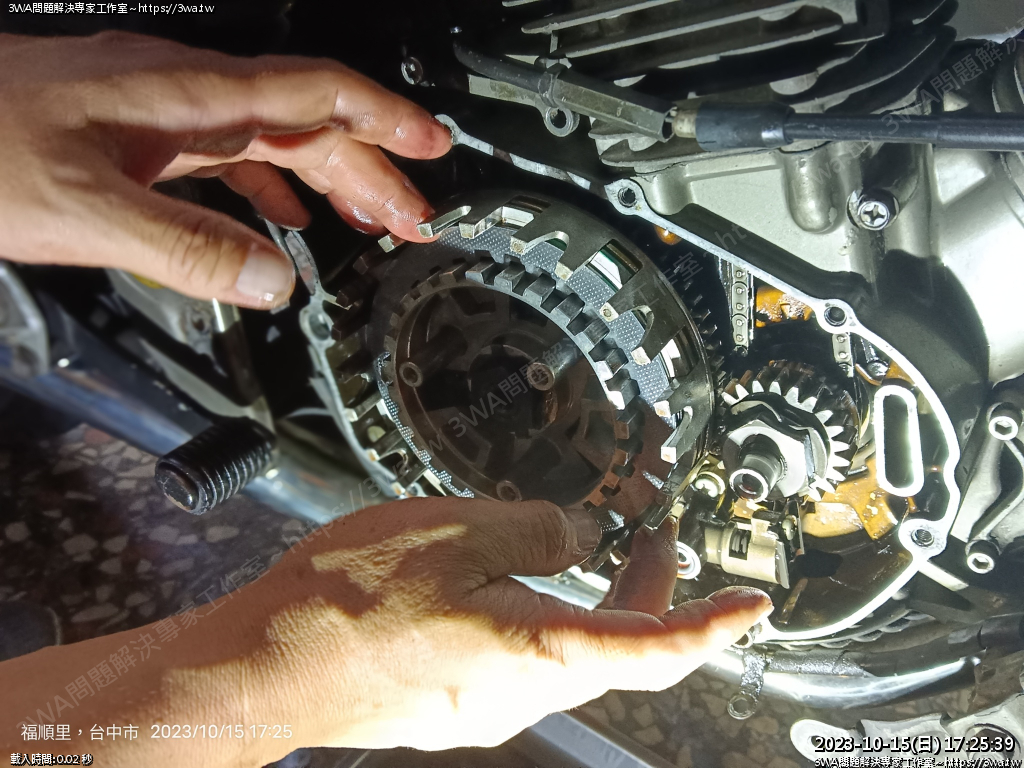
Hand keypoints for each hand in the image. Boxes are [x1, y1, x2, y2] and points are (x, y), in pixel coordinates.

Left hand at [0, 32, 450, 308]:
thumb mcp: (83, 212)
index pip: (313, 94)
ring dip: (329, 180)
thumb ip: (187, 248)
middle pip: (305, 122)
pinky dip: (271, 189)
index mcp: (189, 99)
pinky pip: (229, 157)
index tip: (434, 146)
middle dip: (370, 168)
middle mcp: (185, 95)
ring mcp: (162, 113)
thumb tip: (278, 282)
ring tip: (371, 223)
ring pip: (272, 140)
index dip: (382, 119)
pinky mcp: (138, 135)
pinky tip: (286, 220)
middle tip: (416, 220)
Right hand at [233, 497, 771, 752]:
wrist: (265, 668)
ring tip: (595, 550)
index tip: (752, 604)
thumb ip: (536, 529)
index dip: (712, 624)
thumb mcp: (457, 531)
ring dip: (599, 604)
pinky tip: (522, 584)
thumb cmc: (350, 603)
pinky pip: (526, 662)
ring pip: (572, 654)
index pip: (656, 648)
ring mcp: (487, 708)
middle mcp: (523, 694)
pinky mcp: (454, 704)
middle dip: (654, 594)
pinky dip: (549, 619)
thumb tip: (578, 536)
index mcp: (537, 651)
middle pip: (620, 649)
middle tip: (662, 538)